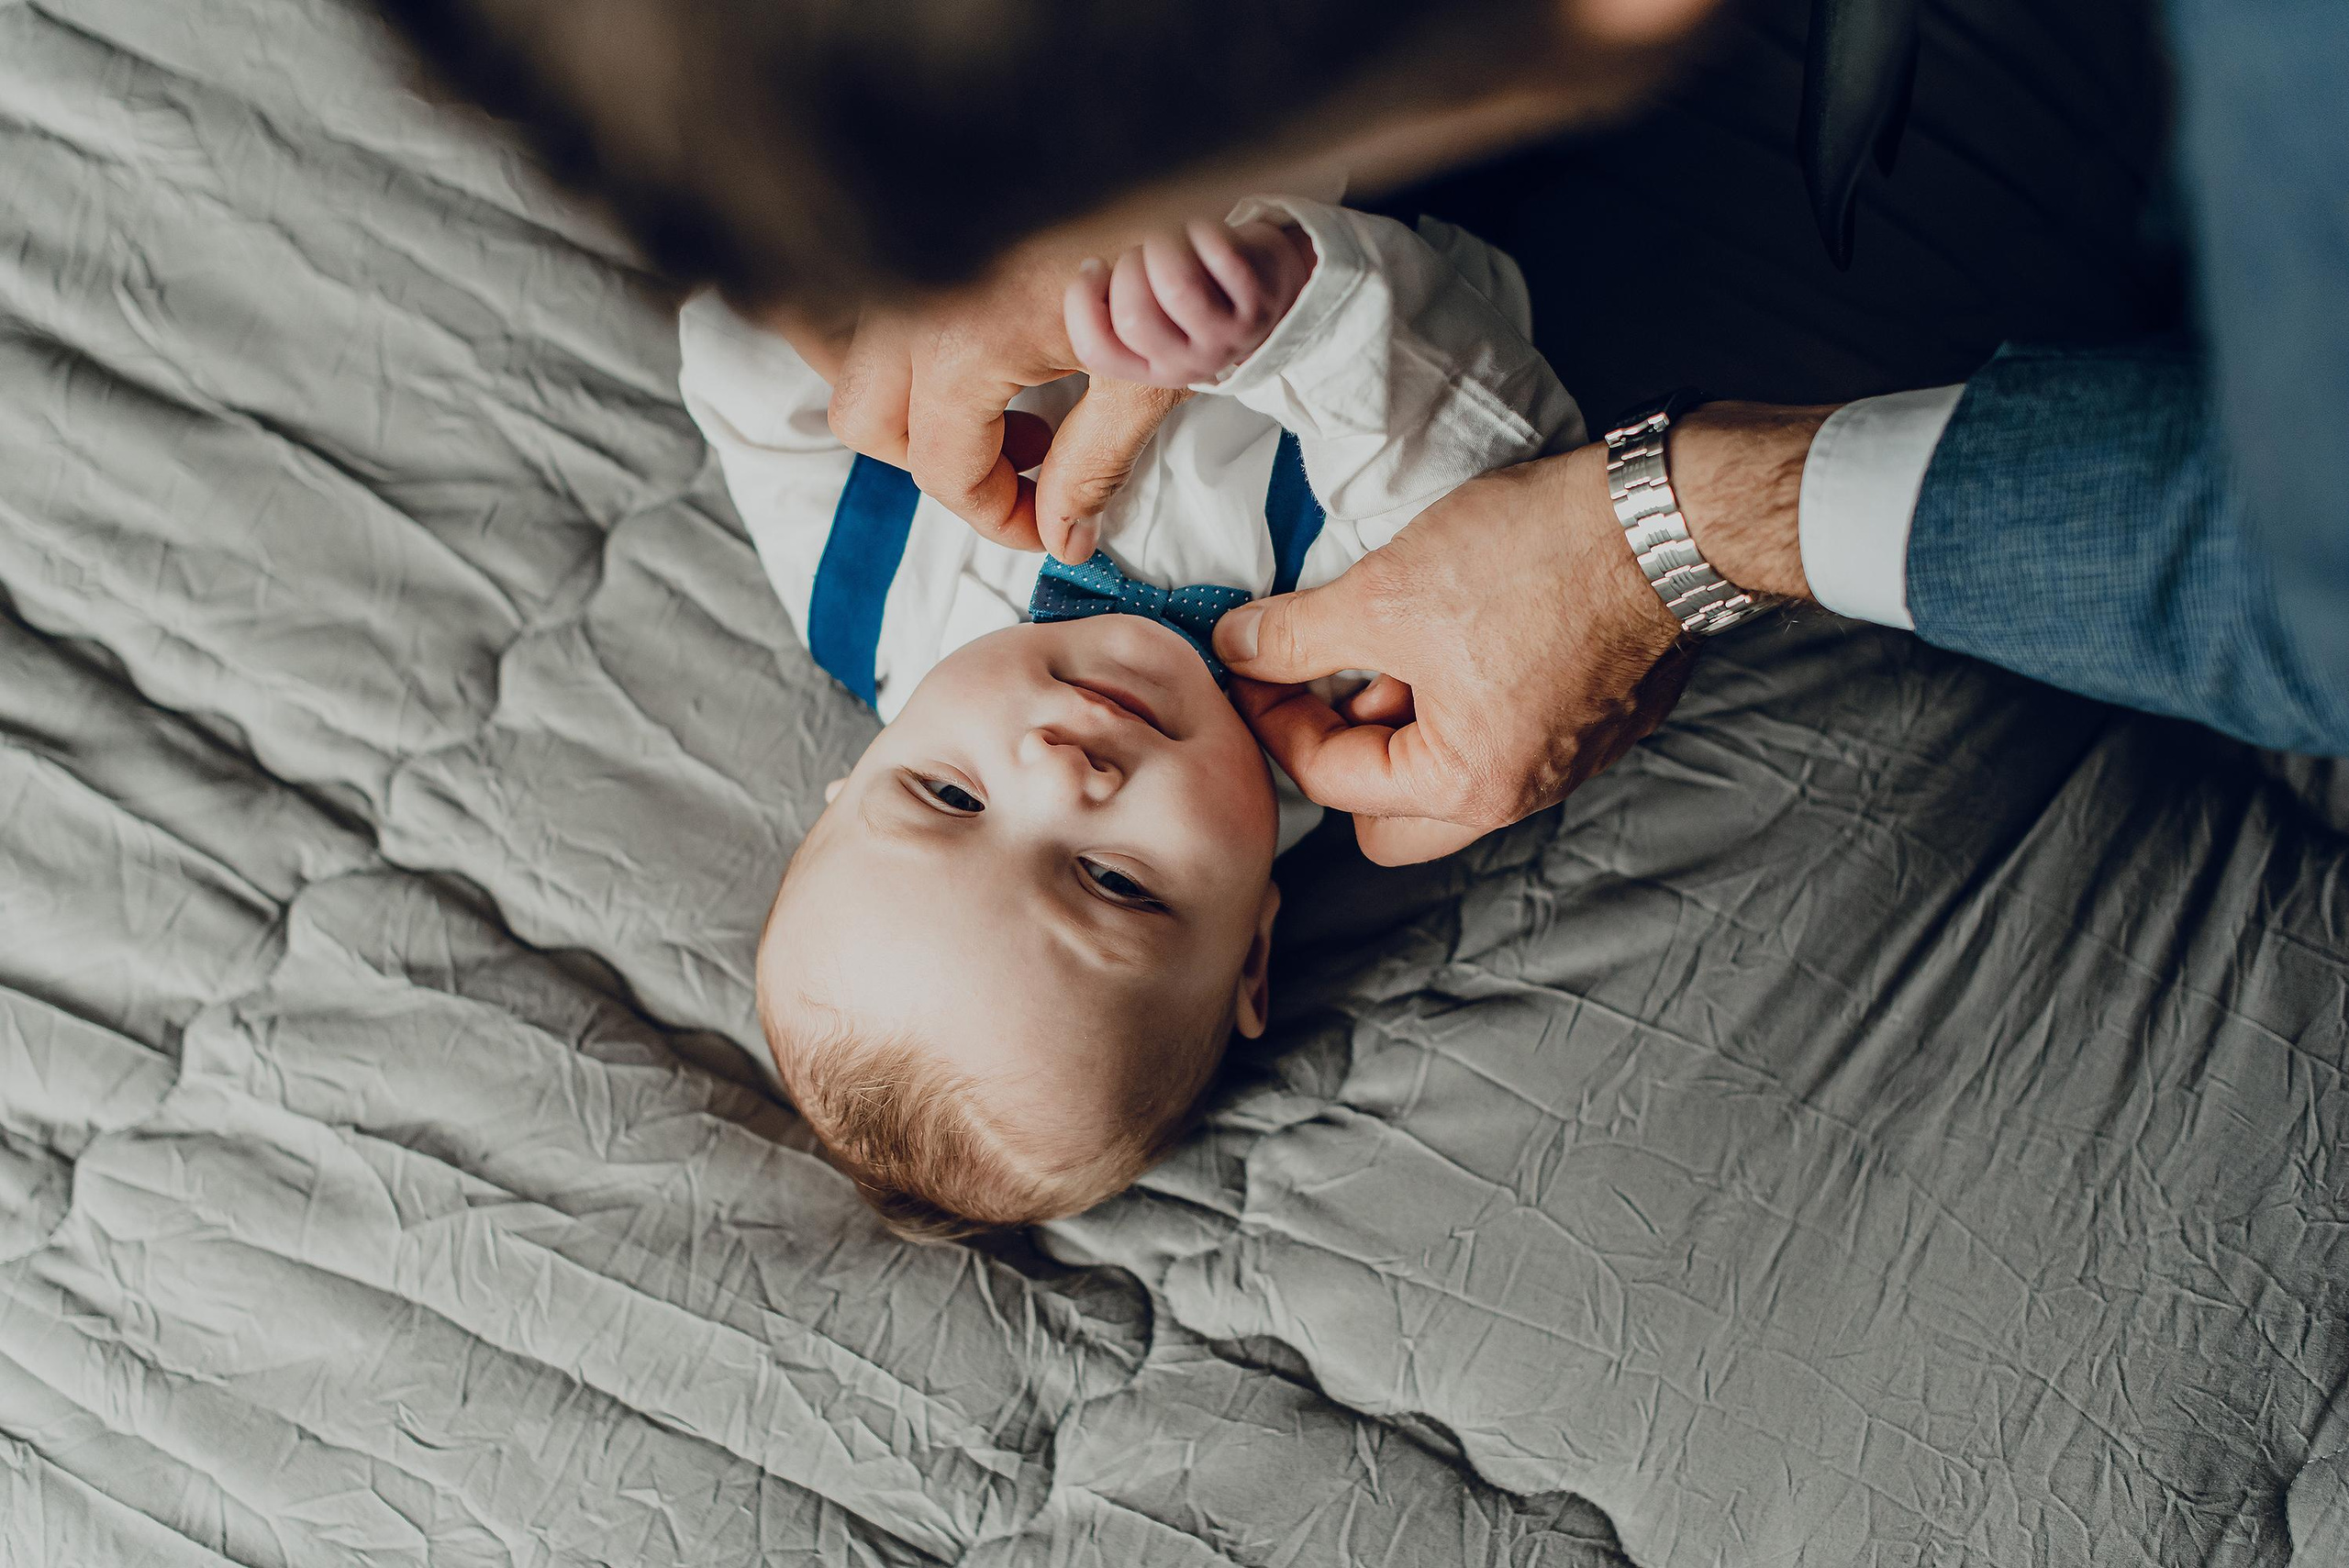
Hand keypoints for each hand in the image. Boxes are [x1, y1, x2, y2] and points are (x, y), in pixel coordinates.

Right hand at [782, 230, 1191, 562]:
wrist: (1187, 152)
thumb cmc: (1176, 250)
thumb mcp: (1145, 377)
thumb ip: (1094, 465)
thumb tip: (1062, 534)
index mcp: (964, 340)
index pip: (943, 469)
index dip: (996, 517)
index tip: (1043, 527)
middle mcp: (918, 297)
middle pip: (871, 422)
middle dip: (939, 465)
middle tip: (1022, 466)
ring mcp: (916, 260)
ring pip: (859, 365)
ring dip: (919, 410)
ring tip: (1011, 408)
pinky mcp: (934, 235)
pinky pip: (879, 315)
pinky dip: (915, 356)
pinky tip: (991, 358)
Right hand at [1064, 219, 1316, 388]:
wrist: (1278, 299)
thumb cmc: (1204, 298)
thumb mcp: (1159, 320)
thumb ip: (1117, 309)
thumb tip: (1090, 272)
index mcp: (1153, 370)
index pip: (1096, 349)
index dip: (1082, 300)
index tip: (1095, 268)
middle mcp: (1189, 363)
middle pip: (1135, 316)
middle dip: (1128, 267)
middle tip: (1143, 254)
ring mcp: (1227, 337)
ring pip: (1176, 286)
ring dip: (1163, 246)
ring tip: (1168, 240)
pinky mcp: (1258, 303)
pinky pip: (1219, 255)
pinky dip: (1202, 229)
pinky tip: (1199, 230)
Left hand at [1213, 403, 1829, 863]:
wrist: (1667, 516)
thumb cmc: (1537, 560)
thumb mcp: (1386, 593)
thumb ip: (1296, 636)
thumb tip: (1236, 650)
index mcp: (1467, 787)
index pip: (1328, 780)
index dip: (1271, 714)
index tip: (1248, 660)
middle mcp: (1521, 794)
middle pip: (1389, 814)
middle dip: (1343, 749)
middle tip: (1325, 672)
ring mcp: (1565, 759)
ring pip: (1445, 768)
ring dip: (1402, 713)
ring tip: (1398, 631)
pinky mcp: (1595, 715)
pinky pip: (1501, 730)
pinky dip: (1459, 693)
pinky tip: (1454, 623)